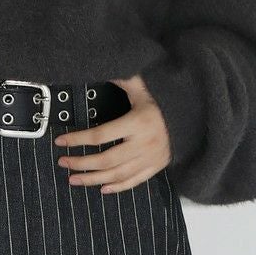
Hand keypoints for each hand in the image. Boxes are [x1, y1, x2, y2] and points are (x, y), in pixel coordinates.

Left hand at [53, 74, 172, 193]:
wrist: (193, 115)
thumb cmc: (164, 99)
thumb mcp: (143, 86)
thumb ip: (123, 80)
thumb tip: (100, 66)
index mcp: (137, 123)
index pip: (100, 136)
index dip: (78, 140)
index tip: (61, 141)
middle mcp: (143, 144)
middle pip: (105, 160)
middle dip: (82, 163)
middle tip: (63, 163)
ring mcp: (149, 159)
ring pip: (116, 175)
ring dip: (92, 180)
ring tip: (74, 179)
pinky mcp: (155, 168)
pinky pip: (133, 182)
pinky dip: (117, 187)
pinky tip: (101, 188)